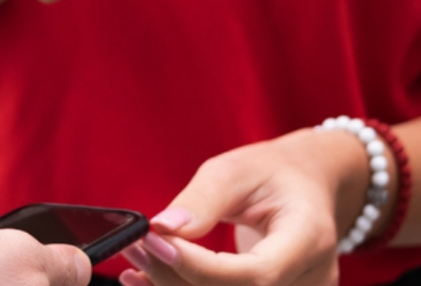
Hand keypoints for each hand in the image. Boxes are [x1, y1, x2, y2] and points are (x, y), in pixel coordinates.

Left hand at [119, 128, 380, 285]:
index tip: (153, 241)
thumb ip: (202, 199)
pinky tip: (149, 278)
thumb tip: (161, 227)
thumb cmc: (271, 172)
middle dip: (175, 278)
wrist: (306, 186)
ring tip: (135, 262)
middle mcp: (311, 277)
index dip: (199, 267)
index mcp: (309, 238)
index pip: (256, 274)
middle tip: (133, 248)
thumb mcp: (237, 170)